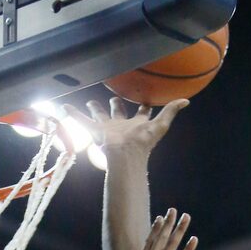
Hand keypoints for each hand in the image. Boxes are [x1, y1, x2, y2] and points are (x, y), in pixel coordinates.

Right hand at [65, 97, 188, 154]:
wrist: (125, 154)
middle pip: (119, 112)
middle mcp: (122, 126)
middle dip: (116, 104)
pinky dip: (73, 115)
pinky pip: (82, 121)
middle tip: (113, 97)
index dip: (145, 104)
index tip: (145, 95)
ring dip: (94, 109)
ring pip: (100, 115)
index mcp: (137, 124)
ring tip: (90, 102)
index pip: (142, 111)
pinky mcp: (96, 131)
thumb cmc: (143, 142)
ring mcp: (108, 129)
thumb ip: (171, 111)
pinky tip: (64, 107)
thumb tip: (186, 100)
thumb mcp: (160, 125)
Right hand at [129, 208, 197, 249]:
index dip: (156, 229)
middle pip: (161, 238)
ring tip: (186, 217)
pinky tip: (194, 239)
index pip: (150, 242)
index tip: (160, 218)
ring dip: (180, 229)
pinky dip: (189, 248)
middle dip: (168, 223)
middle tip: (173, 210)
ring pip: (172, 244)